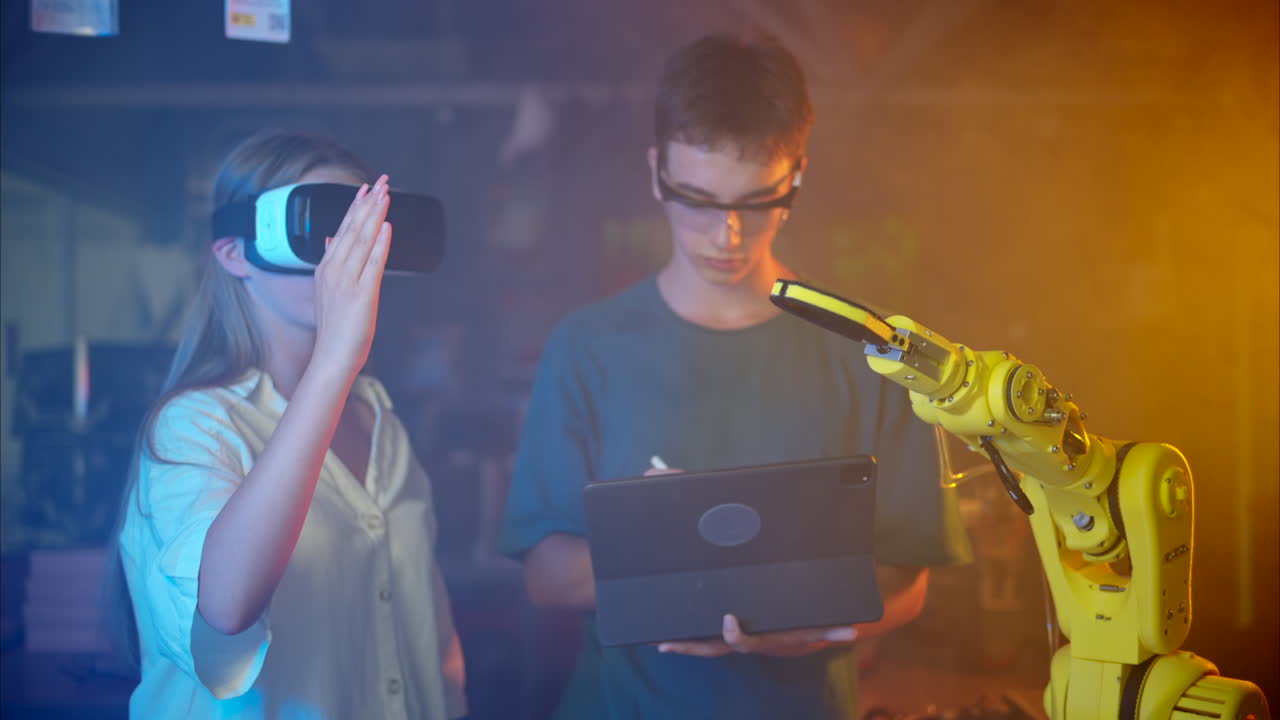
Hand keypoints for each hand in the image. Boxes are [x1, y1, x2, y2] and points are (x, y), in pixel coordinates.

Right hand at [310, 175, 392, 379]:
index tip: (365, 188)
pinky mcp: (362, 293)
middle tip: (381, 181)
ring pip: (362, 240)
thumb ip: (332, 263)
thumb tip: (332, 240)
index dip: (355, 207)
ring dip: (374, 214)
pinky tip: (387, 225)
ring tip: (385, 193)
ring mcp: (347, 280)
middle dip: (368, 202)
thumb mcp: (327, 290)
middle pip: (352, 228)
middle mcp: (334, 270)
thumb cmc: (336, 328)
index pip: (342, 230)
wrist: (332, 357)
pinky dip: (381, 242)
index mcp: (326, 268)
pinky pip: (373, 262)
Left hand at [656, 614, 856, 657]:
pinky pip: (703, 639)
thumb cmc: (804, 629)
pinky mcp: (725, 635)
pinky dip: (685, 639)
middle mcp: (742, 643)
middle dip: (690, 646)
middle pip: (712, 648)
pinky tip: (665, 637)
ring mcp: (732, 641)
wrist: (797, 638)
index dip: (734, 635)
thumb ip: (833, 630)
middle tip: (666, 645)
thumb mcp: (818, 629)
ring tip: (659, 643)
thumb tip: (853, 631)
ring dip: (682, 646)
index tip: (728, 620)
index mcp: (760, 640)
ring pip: (703, 646)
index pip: (743, 641)